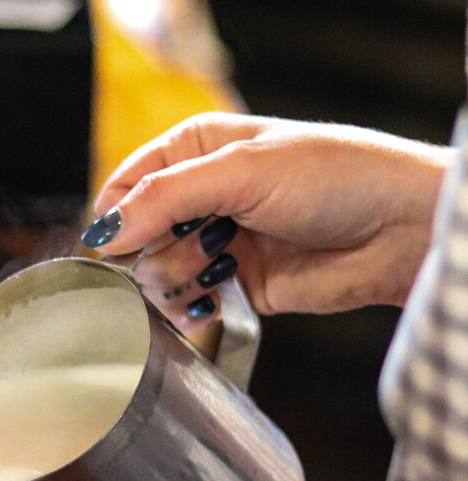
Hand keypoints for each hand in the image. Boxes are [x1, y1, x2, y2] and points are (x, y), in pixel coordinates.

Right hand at [83, 112, 454, 331]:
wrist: (399, 230)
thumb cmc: (337, 177)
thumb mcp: (242, 171)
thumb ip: (166, 198)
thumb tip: (104, 231)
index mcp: (196, 150)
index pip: (125, 185)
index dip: (115, 216)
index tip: (117, 244)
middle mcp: (201, 196)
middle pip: (135, 236)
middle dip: (155, 248)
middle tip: (196, 243)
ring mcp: (215, 243)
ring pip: (156, 274)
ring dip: (180, 276)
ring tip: (222, 265)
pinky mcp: (232, 285)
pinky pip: (185, 304)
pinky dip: (192, 306)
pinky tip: (219, 294)